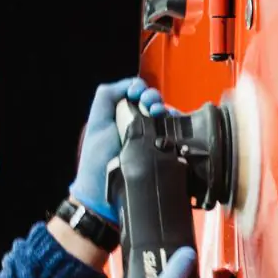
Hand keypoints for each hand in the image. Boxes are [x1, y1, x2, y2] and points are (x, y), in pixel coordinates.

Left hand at [70, 77, 170, 224]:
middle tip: (151, 108)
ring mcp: (157, 143)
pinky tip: (174, 128)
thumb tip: (132, 84)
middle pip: (157, 104)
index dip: (142, 91)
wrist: (104, 194)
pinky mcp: (168, 158)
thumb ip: (108, 96)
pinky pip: (180, 140)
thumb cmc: (97, 160)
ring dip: (167, 112)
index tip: (137, 98)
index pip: (142, 95)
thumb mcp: (97, 122)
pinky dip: (180, 130)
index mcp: (127, 116)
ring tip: (161, 117)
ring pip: (170, 119)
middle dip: (155, 99)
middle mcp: (144, 127)